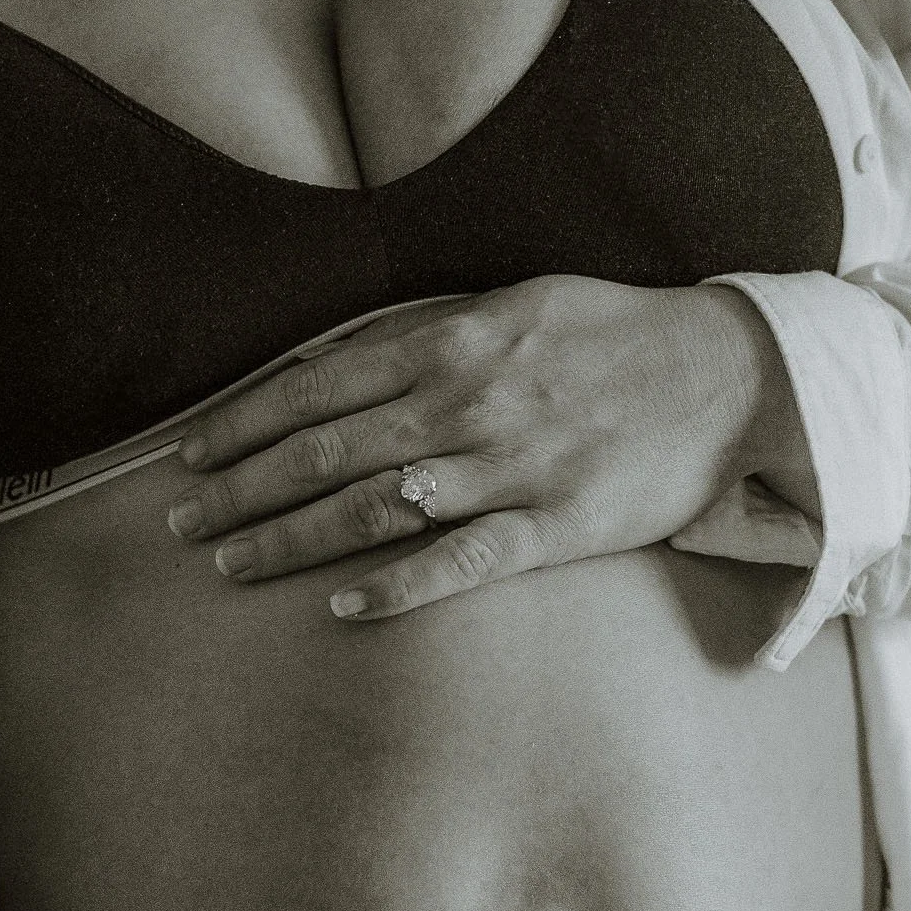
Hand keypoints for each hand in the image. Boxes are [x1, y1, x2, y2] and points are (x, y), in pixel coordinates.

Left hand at [166, 277, 817, 617]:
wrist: (729, 372)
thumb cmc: (614, 334)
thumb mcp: (517, 302)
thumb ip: (430, 336)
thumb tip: (340, 366)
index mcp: (452, 341)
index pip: (317, 388)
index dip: (243, 424)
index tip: (189, 454)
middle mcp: (466, 402)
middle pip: (325, 452)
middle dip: (241, 489)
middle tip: (180, 524)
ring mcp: (508, 466)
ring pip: (374, 508)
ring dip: (290, 538)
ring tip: (227, 564)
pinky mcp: (554, 524)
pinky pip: (460, 562)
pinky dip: (398, 585)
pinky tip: (341, 607)